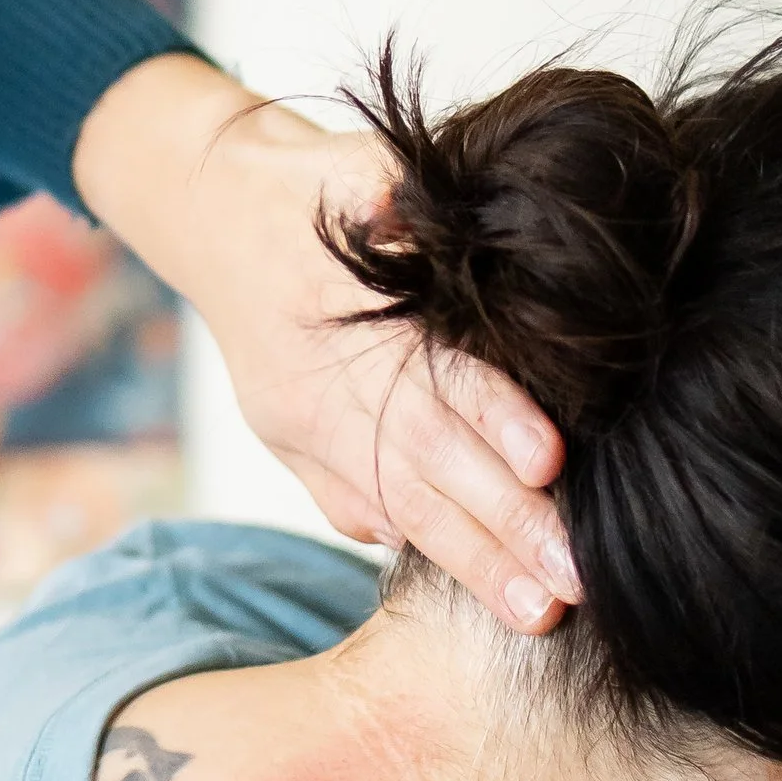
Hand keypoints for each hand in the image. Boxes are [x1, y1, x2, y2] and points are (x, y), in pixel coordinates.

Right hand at [74, 53, 578, 630]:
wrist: (210, 210)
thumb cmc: (314, 186)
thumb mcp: (365, 168)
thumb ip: (409, 202)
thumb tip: (455, 216)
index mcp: (338, 310)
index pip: (427, 369)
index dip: (489, 414)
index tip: (549, 461)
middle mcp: (317, 382)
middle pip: (419, 462)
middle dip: (500, 527)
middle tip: (571, 580)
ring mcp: (299, 422)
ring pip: (391, 502)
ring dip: (467, 561)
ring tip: (534, 611)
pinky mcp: (293, 444)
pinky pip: (349, 506)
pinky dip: (408, 544)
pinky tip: (469, 586)